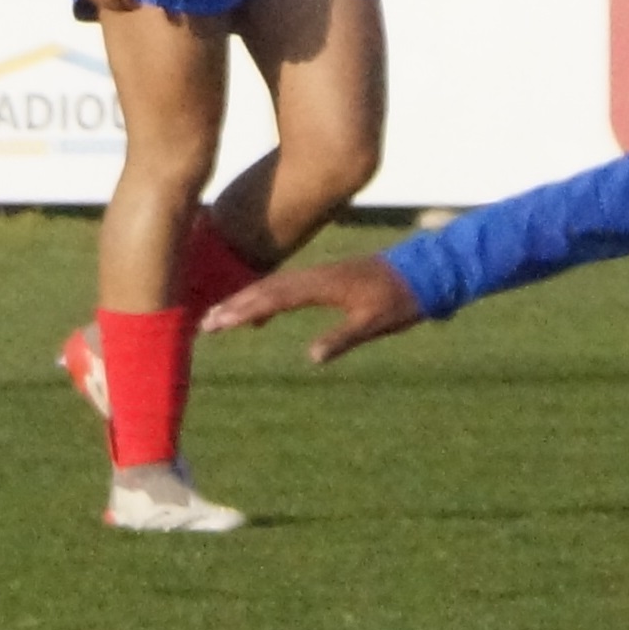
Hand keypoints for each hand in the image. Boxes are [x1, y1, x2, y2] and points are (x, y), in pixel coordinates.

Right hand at [202, 253, 423, 364]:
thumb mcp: (374, 324)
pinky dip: (267, 299)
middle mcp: (316, 276)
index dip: (243, 311)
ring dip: (246, 301)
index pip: (273, 298)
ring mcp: (320, 276)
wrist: (425, 272)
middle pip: (265, 289)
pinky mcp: (326, 279)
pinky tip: (259, 317)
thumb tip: (311, 357)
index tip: (217, 323)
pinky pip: (287, 288)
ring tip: (219, 319)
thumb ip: (342, 339)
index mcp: (323, 285)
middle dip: (233, 306)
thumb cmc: (401, 300)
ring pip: (274, 286)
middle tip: (204, 324)